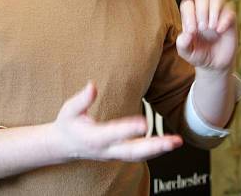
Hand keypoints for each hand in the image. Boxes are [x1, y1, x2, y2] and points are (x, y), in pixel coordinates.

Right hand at [51, 82, 182, 161]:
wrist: (64, 146)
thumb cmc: (68, 125)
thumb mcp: (68, 110)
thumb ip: (81, 100)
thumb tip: (92, 85)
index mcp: (93, 138)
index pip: (113, 134)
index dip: (128, 129)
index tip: (144, 122)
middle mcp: (106, 149)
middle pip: (132, 152)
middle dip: (154, 147)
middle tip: (173, 141)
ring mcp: (114, 154)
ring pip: (139, 156)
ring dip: (159, 150)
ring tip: (177, 142)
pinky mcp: (119, 154)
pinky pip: (139, 155)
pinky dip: (155, 151)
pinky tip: (169, 144)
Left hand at [176, 0, 236, 73]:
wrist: (216, 64)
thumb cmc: (200, 55)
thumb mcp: (187, 53)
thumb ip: (182, 44)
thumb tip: (185, 34)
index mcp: (190, 17)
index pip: (188, 3)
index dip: (189, 14)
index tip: (192, 30)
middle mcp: (204, 12)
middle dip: (202, 10)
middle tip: (203, 28)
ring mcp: (218, 14)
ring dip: (214, 10)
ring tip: (212, 27)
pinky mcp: (230, 19)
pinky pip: (230, 9)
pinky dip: (225, 18)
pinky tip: (220, 30)